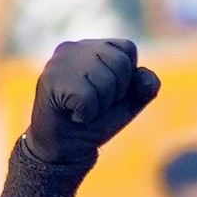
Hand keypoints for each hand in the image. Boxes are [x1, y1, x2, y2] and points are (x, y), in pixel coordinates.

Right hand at [0, 39, 161, 196]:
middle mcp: (74, 47)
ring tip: (81, 110)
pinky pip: (87, 98)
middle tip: (92, 105)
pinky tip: (70, 114)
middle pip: (120, 64)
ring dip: (99, 106)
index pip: (127, 49)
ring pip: (105, 81)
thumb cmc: (92, 123)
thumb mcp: (124, 106)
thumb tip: (146, 77)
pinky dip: (85, 114)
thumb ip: (142, 89)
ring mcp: (59, 61)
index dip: (126, 80)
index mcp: (92, 47)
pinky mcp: (50, 79)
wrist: (62, 149)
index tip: (106, 95)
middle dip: (114, 94)